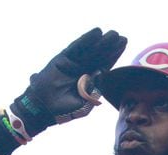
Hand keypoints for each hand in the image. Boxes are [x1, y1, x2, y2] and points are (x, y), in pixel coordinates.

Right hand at [10, 28, 127, 136]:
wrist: (43, 108)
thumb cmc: (64, 110)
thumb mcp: (84, 104)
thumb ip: (93, 93)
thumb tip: (101, 76)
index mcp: (89, 79)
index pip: (105, 65)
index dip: (114, 55)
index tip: (123, 45)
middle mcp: (82, 69)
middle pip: (100, 55)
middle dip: (111, 46)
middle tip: (123, 37)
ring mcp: (73, 63)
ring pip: (90, 50)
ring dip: (102, 42)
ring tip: (113, 34)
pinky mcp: (63, 59)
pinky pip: (76, 47)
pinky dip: (86, 40)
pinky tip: (97, 33)